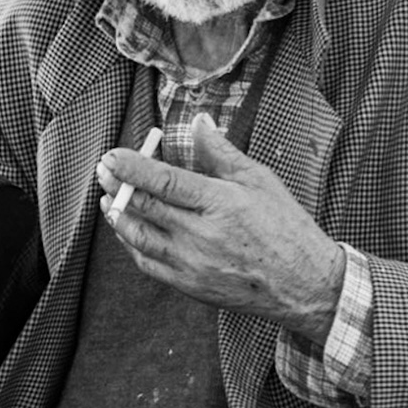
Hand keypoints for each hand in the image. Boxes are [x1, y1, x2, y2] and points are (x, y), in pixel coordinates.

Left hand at [96, 113, 345, 342]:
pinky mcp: (189, 285)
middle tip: (103, 169)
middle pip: (144, 206)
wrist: (305, 285)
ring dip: (118, 214)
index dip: (132, 167)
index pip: (164, 181)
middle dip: (117, 185)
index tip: (112, 155)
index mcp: (220, 203)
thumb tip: (198, 121)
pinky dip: (131, 243)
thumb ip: (221, 152)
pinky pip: (147, 263)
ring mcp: (192, 263)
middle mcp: (201, 234)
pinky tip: (127, 228)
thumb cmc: (286, 228)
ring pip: (138, 236)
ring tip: (108, 197)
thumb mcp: (260, 181)